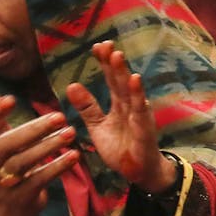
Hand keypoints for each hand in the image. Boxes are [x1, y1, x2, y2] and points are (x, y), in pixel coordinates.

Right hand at [0, 82, 79, 215]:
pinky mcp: (21, 198)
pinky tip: (75, 155)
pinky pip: (40, 180)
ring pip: (24, 163)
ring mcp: (3, 184)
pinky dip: (58, 167)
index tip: (12, 99)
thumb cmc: (3, 165)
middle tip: (60, 116)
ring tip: (72, 132)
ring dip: (49, 147)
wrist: (6, 211)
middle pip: (5, 146)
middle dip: (33, 130)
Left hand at [66, 42, 173, 191]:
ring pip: (129, 89)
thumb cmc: (121, 147)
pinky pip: (140, 107)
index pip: (110, 79)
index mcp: (119, 103)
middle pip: (119, 79)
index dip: (104, 63)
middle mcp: (130, 104)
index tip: (97, 46)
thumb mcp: (97, 126)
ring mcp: (138, 113)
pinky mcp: (144, 126)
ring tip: (117, 55)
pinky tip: (134, 79)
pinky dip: (137, 93)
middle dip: (113, 62)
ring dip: (123, 72)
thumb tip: (71, 85)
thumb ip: (87, 107)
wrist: (138, 171)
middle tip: (106, 44)